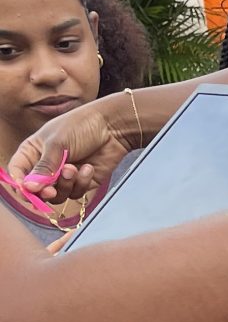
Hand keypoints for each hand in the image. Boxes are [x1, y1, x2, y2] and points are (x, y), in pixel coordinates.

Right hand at [7, 94, 135, 207]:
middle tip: (51, 190)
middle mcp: (46, 166)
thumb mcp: (57, 143)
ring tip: (75, 168)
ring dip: (66, 185)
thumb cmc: (81, 126)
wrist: (114, 126)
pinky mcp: (83, 183)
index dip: (20, 184)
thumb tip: (29, 188)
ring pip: (57, 195)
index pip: (18, 173)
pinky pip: (76, 194)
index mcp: (33, 152)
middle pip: (37, 190)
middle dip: (44, 192)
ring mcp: (65, 176)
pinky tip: (89, 167)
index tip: (28, 189)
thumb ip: (44, 167)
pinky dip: (82, 183)